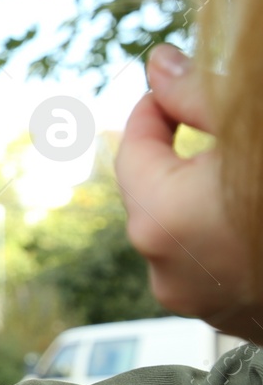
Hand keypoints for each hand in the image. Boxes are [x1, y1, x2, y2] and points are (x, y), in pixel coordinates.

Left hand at [121, 46, 262, 342]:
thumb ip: (202, 94)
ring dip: (209, 195)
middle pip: (156, 194)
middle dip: (183, 154)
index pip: (134, 150)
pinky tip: (261, 211)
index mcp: (164, 218)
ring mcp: (199, 303)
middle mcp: (168, 270)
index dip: (155, 112)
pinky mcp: (230, 319)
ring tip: (249, 169)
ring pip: (187, 229)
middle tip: (215, 120)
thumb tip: (159, 64)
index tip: (174, 87)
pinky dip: (231, 232)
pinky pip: (216, 262)